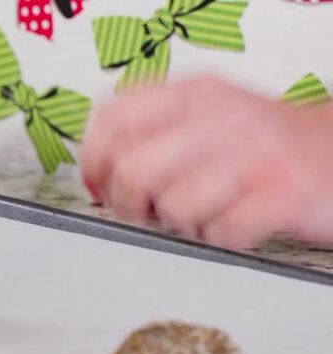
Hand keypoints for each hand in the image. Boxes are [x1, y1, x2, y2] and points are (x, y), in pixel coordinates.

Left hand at [82, 75, 332, 248]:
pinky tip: (235, 222)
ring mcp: (254, 156)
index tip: (97, 183)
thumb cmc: (259, 145)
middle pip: (134, 172)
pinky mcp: (283, 195)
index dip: (92, 161)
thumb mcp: (204, 118)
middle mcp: (221, 118)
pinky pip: (222, 232)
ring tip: (204, 211)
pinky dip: (222, 237)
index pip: (113, 119)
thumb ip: (147, 134)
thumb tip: (92, 169)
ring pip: (174, 207)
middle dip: (131, 204)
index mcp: (194, 95)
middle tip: (148, 210)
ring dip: (182, 222)